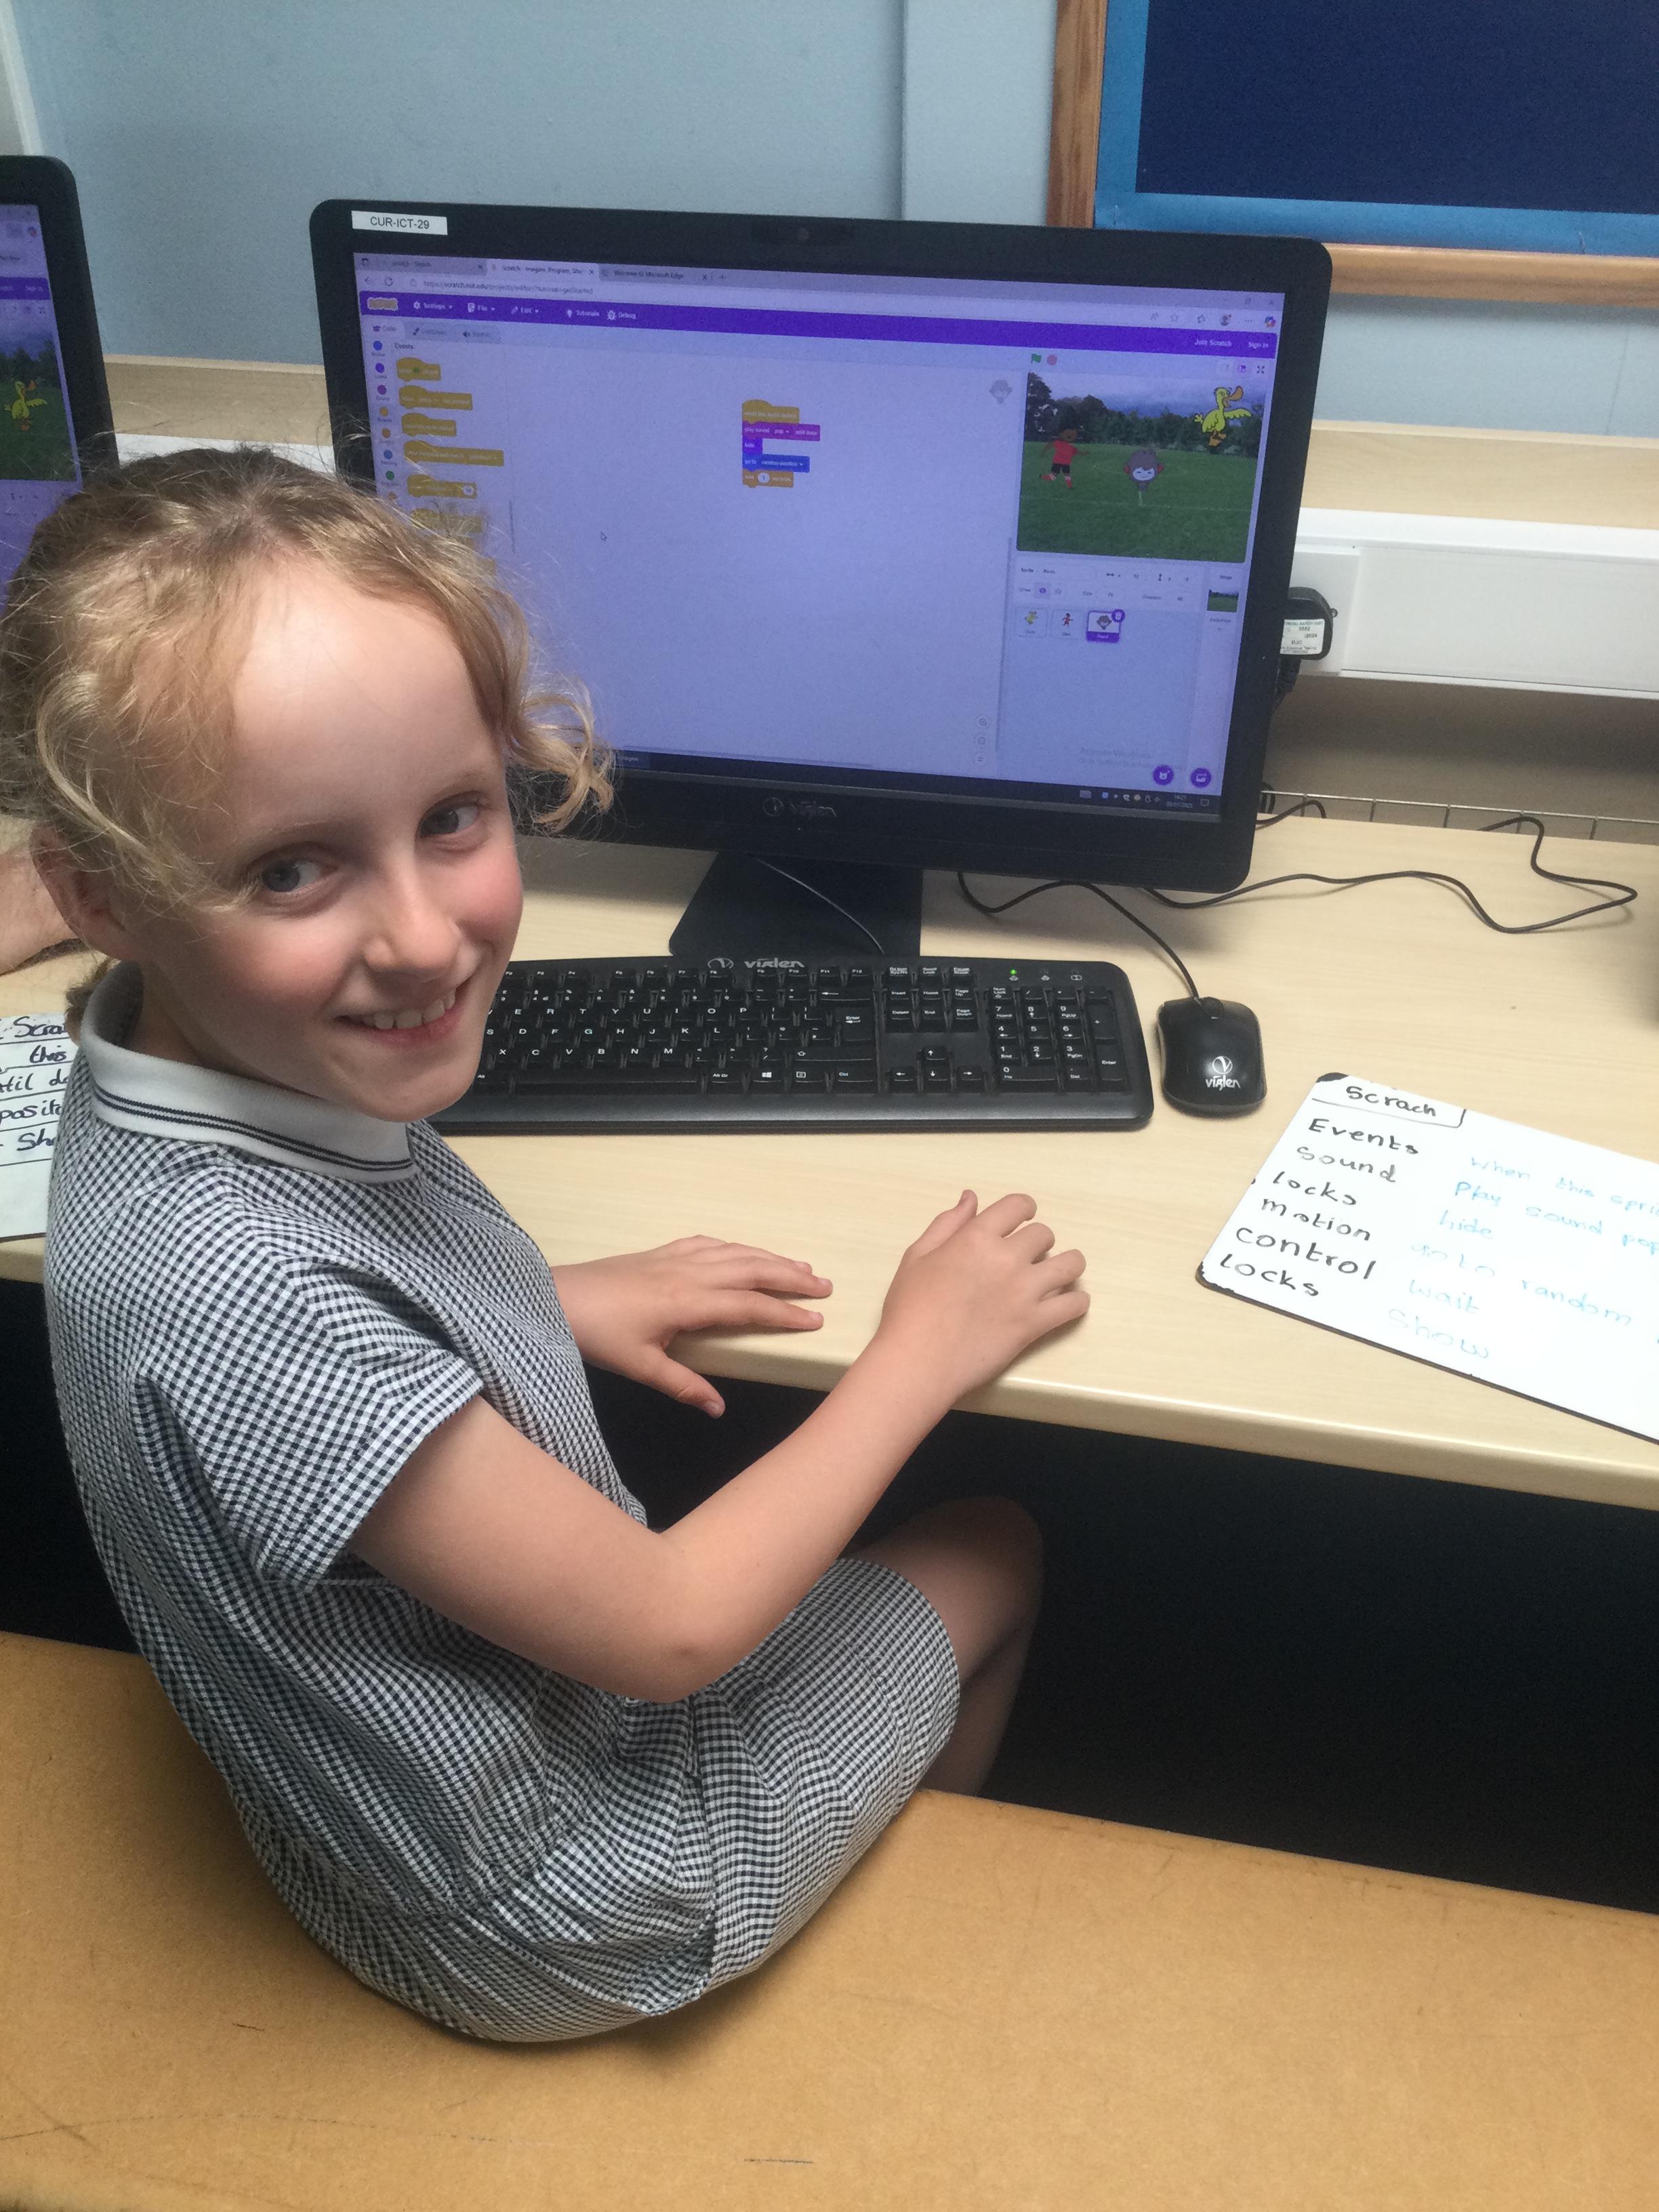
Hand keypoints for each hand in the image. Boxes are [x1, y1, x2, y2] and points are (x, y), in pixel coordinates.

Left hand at [552, 1237, 831, 1415]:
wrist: (555, 1298)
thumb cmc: (596, 1335)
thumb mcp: (640, 1367)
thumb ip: (683, 1385)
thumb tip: (719, 1410)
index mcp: (688, 1302)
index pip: (749, 1306)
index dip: (784, 1313)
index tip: (816, 1320)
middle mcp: (688, 1272)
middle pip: (751, 1269)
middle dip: (790, 1277)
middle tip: (824, 1285)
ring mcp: (674, 1257)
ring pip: (733, 1252)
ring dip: (769, 1257)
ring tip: (799, 1265)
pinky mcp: (659, 1252)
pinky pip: (707, 1243)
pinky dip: (733, 1246)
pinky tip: (742, 1250)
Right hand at [875, 1191, 1087, 1403]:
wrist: (918, 1360)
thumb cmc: (909, 1309)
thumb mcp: (917, 1256)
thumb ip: (947, 1224)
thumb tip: (971, 1198)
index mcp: (976, 1237)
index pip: (1018, 1206)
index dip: (1024, 1209)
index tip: (1022, 1220)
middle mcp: (1006, 1258)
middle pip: (1044, 1235)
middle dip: (1038, 1242)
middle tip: (1027, 1257)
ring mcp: (1024, 1292)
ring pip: (1071, 1264)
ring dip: (1067, 1265)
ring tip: (1057, 1275)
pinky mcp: (1034, 1323)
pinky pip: (1074, 1305)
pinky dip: (1076, 1301)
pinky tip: (1068, 1303)